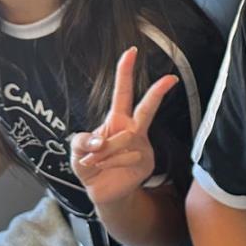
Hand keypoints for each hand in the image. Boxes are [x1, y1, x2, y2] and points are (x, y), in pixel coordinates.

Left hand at [70, 47, 176, 207]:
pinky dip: (111, 162)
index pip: (123, 92)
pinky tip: (106, 168)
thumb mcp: (75, 150)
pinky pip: (128, 155)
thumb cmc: (90, 166)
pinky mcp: (146, 162)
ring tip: (95, 161)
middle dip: (158, 92)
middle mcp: (132, 130)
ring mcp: (142, 145)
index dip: (125, 72)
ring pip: (125, 138)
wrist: (102, 192)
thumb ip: (81, 140)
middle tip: (170, 78)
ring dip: (104, 151)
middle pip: (147, 107)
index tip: (130, 53)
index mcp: (116, 120)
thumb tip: (99, 140)